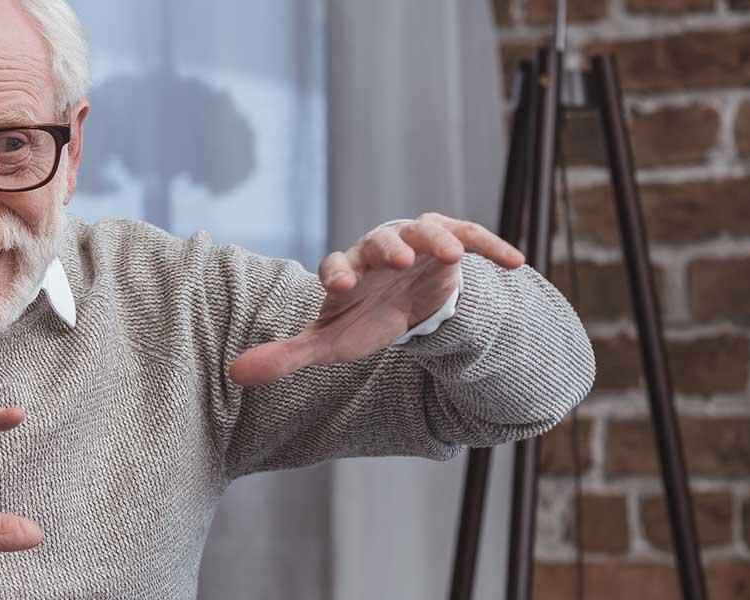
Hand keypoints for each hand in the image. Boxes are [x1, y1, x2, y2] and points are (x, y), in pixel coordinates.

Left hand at [229, 213, 523, 386]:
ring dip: (438, 239)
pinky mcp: (455, 245)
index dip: (339, 273)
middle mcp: (381, 248)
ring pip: (427, 229)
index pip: (338, 265)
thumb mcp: (330, 342)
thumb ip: (287, 356)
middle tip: (399, 259)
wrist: (409, 306)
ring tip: (453, 256)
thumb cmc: (363, 320)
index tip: (342, 286)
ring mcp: (419, 242)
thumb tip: (235, 374)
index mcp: (349, 269)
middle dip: (389, 248)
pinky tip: (514, 263)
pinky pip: (473, 237)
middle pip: (382, 239)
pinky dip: (491, 247)